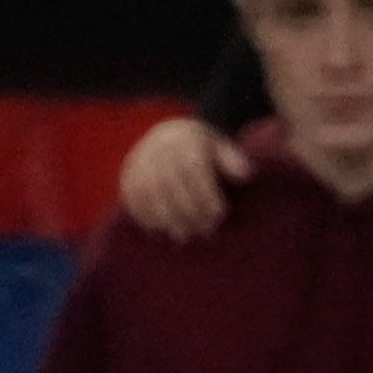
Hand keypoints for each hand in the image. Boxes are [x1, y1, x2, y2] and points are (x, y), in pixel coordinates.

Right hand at [118, 118, 250, 242]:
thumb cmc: (201, 149)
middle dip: (189, 211)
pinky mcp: (127, 176)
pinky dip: (146, 217)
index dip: (206, 193)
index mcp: (183, 137)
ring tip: (185, 236)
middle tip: (206, 231)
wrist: (167, 136)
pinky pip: (132, 199)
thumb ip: (232, 160)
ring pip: (149, 193)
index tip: (220, 215)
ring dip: (167, 218)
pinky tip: (162, 230)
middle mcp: (157, 147)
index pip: (192, 167)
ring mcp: (138, 161)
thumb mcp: (220, 147)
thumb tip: (246, 174)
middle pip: (170, 183)